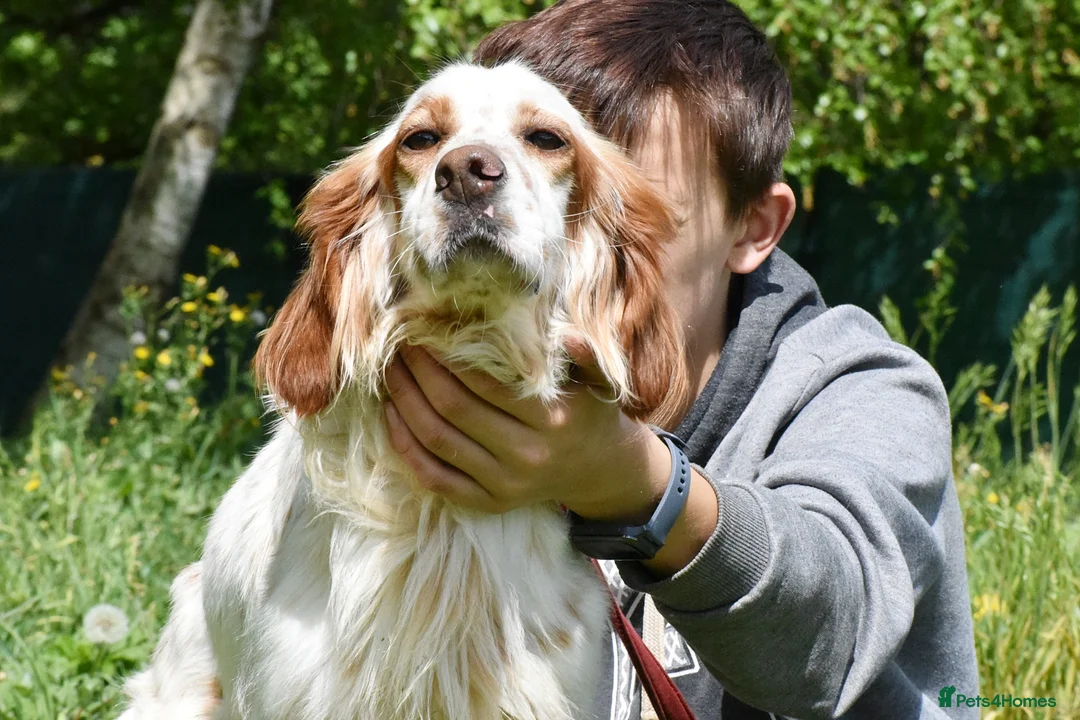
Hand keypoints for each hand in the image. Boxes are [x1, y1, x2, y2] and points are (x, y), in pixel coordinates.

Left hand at [382, 339, 671, 519]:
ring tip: (390, 371)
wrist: (596, 470)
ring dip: (404, 403)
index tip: (425, 331)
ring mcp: (504, 485)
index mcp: (552, 420)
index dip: (450, 357)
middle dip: (420, 373)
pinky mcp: (487, 503)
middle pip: (454, 409)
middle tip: (400, 345)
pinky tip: (391, 414)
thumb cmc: (588, 413)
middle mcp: (527, 456)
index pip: (486, 384)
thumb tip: (568, 336)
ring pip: (437, 441)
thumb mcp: (599, 383)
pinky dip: (405, 447)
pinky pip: (434, 478)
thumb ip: (587, 357)